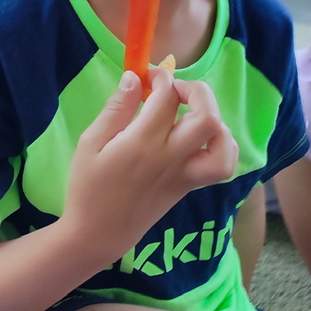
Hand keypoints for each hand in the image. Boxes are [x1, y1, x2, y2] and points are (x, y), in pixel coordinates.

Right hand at [64, 68, 237, 261]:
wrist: (98, 234)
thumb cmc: (88, 186)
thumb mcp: (91, 142)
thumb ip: (116, 108)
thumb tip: (135, 78)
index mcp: (142, 143)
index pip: (167, 98)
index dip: (161, 77)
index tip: (148, 76)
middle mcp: (170, 158)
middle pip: (207, 117)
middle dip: (195, 91)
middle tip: (173, 90)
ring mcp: (185, 174)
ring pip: (222, 143)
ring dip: (213, 118)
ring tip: (189, 113)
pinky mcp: (189, 186)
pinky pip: (222, 164)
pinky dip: (221, 144)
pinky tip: (201, 136)